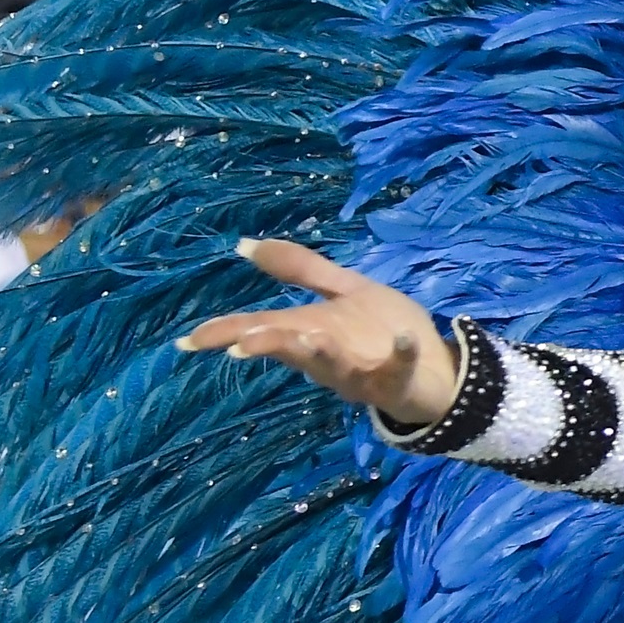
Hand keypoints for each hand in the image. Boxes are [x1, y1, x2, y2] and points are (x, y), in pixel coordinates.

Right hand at [178, 239, 457, 426]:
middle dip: (268, 344)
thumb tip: (244, 245)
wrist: (435, 370)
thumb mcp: (342, 291)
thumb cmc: (379, 331)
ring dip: (322, 353)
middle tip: (238, 344)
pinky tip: (406, 340)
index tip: (188, 341)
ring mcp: (362, 370)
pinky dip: (401, 353)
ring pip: (336, 365)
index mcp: (311, 330)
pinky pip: (400, 365)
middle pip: (292, 348)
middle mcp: (328, 355)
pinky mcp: (398, 378)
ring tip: (310, 339)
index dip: (226, 333)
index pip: (262, 329)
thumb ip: (299, 269)